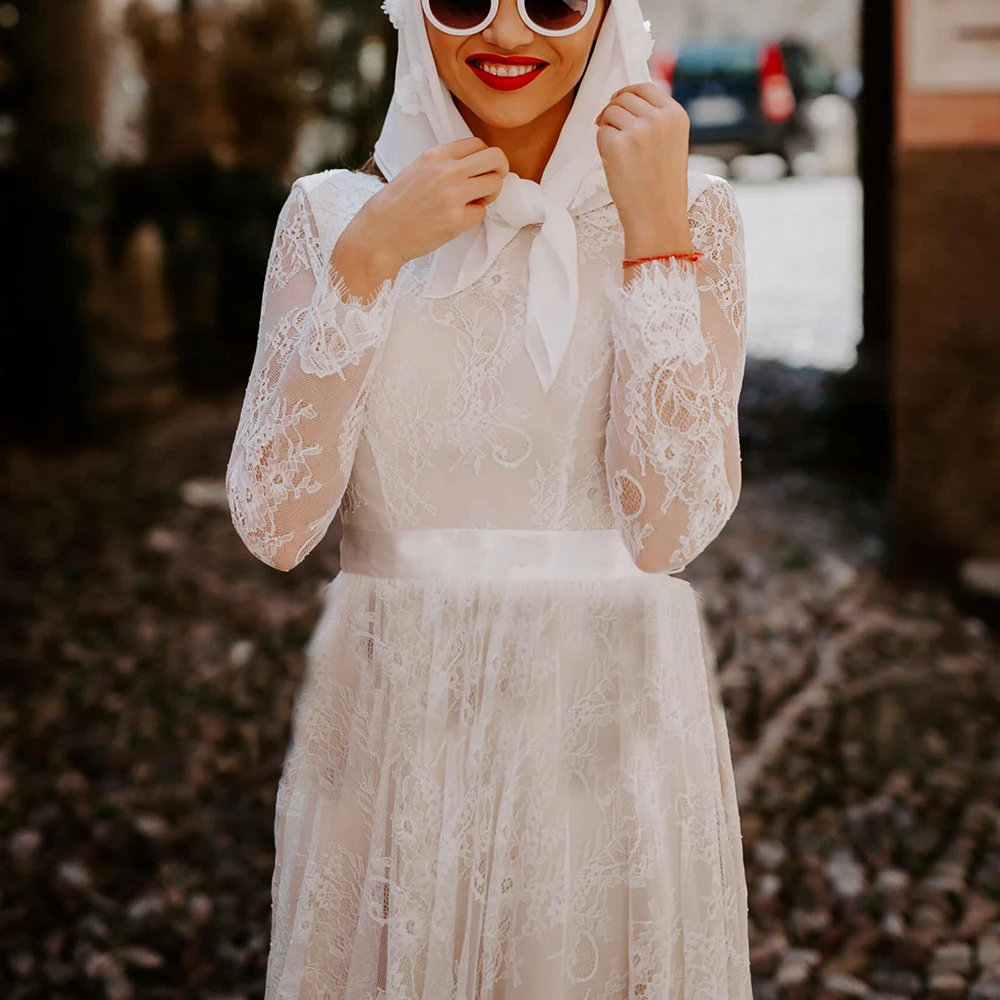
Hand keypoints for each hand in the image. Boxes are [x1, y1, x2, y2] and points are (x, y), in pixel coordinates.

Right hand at [344, 137, 509, 276]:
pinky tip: (457, 219)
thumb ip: (445, 163)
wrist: (380, 232)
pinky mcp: (456, 220)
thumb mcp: (417, 169)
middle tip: (492, 182)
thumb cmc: (398, 204)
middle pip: (495, 158)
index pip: (478, 144)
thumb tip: (476, 165)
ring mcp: (453, 196)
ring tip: (473, 202)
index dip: (486, 158)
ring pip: (495, 184)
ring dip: (490, 194)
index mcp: (436, 155)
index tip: (483, 169)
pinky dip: (474, 217)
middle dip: (500, 170)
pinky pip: (482, 213)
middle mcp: (447, 171)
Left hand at [595, 82, 694, 254]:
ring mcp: (638, 130)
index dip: (627, 92)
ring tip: (617, 153)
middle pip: (624, 97)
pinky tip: (614, 163)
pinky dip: (602, 145)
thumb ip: (656, 119)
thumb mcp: (671, 143)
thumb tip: (623, 99)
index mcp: (676, 114)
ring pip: (610, 112)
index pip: (645, 87)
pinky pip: (601, 132)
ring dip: (607, 128)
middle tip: (610, 129)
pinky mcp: (617, 144)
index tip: (616, 101)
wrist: (657, 218)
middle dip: (613, 110)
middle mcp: (659, 118)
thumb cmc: (662, 187)